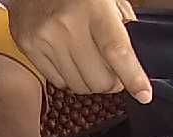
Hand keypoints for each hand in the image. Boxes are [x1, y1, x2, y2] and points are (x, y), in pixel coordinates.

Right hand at [9, 0, 152, 102]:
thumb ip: (121, 21)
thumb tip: (133, 56)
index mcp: (92, 8)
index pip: (116, 51)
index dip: (133, 77)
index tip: (143, 93)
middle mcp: (66, 25)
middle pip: (98, 79)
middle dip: (112, 82)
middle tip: (115, 74)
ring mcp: (45, 38)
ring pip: (78, 86)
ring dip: (91, 82)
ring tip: (92, 65)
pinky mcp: (29, 47)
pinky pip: (58, 81)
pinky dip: (70, 78)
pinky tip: (72, 61)